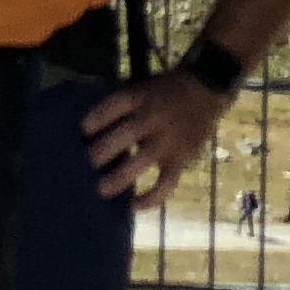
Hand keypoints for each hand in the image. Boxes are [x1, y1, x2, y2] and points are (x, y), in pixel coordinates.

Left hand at [82, 70, 228, 201]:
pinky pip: (166, 183)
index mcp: (142, 97)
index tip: (82, 130)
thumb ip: (121, 99)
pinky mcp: (181, 159)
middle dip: (103, 151)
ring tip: (101, 190)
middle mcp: (154, 119)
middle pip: (126, 134)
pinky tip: (134, 206)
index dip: (99, 117)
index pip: (117, 105)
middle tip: (86, 164)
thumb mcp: (143, 84)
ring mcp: (168, 141)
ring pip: (143, 161)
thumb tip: (89, 115)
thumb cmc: (165, 89)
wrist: (206, 90)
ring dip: (120, 177)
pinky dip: (151, 198)